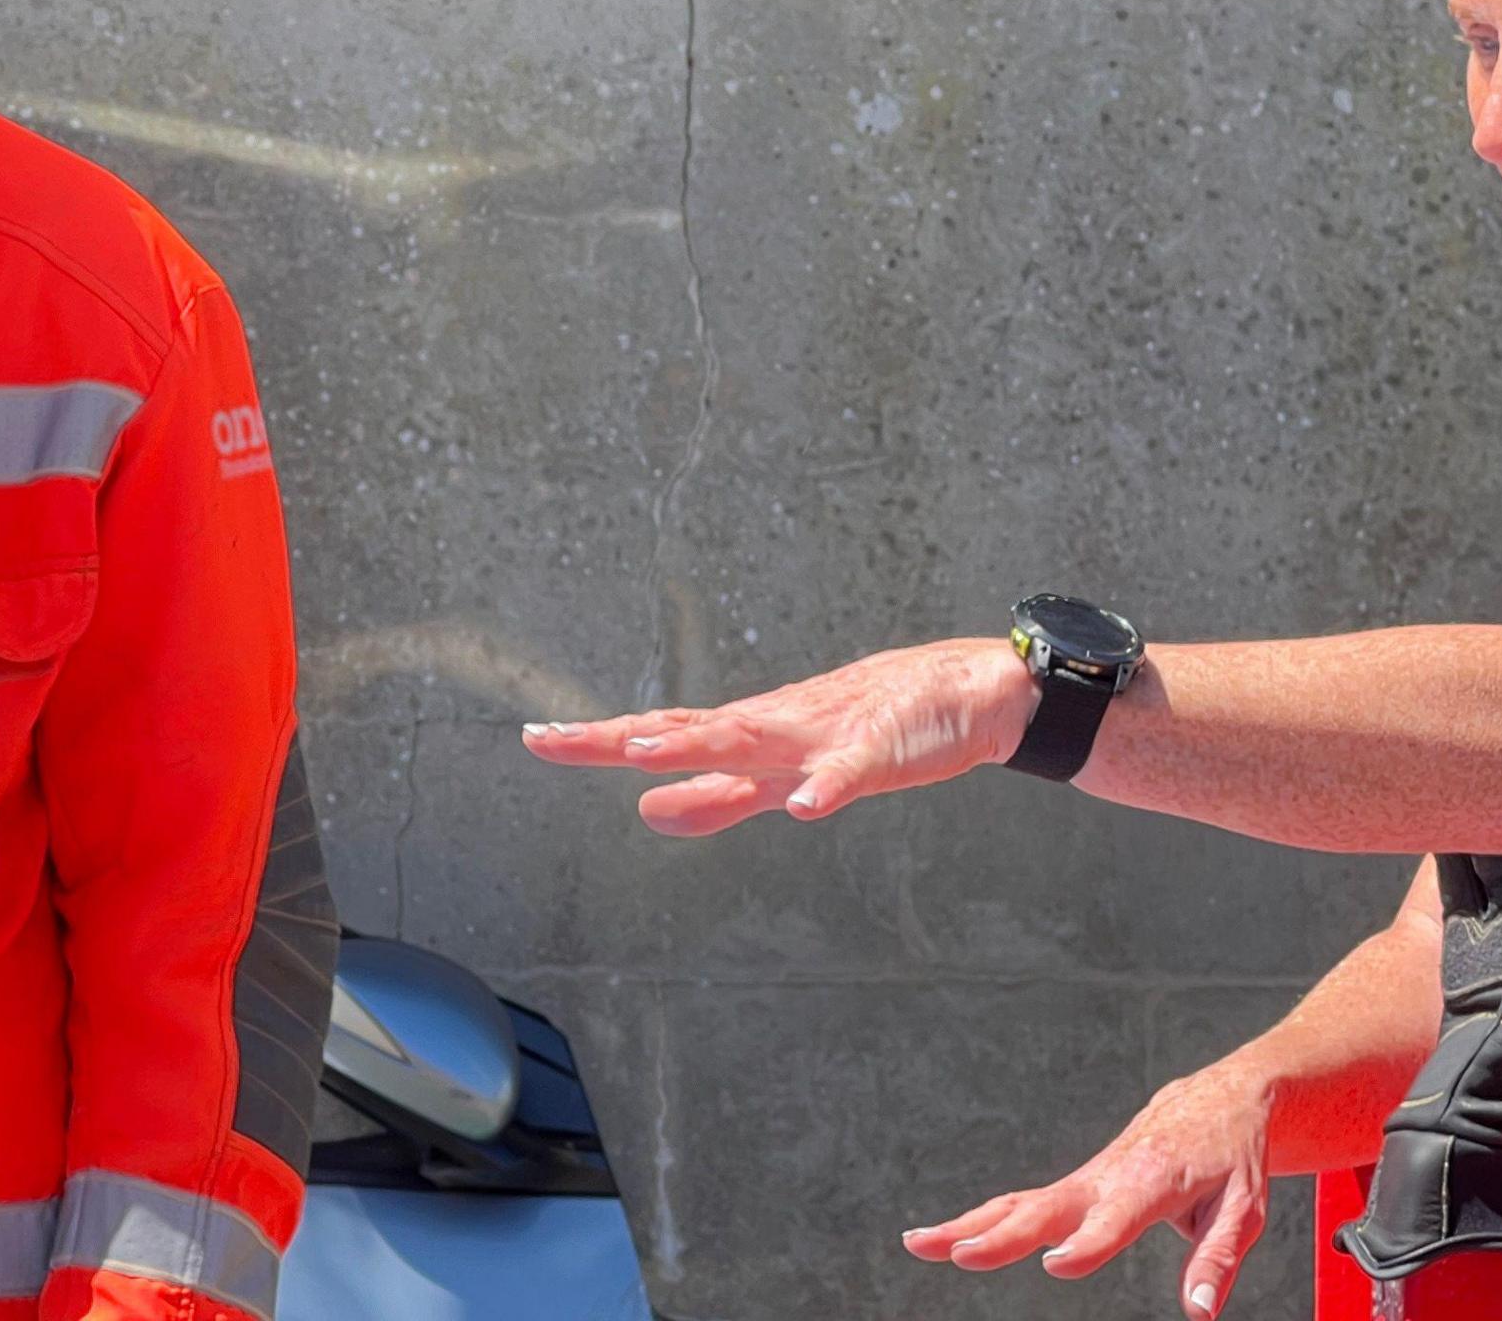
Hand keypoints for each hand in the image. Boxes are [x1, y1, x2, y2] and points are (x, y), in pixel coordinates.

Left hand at [521, 639, 1036, 834]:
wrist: (963, 690)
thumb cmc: (869, 724)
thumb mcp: (781, 770)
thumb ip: (718, 794)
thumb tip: (649, 811)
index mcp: (751, 734)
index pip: (663, 735)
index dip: (600, 740)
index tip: (538, 739)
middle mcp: (775, 726)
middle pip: (689, 730)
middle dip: (624, 738)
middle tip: (556, 741)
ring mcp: (826, 735)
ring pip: (756, 739)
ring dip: (702, 744)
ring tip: (649, 750)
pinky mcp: (881, 750)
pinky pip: (850, 773)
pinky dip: (825, 787)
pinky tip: (803, 807)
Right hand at [900, 1060, 1278, 1319]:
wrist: (1217, 1098)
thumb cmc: (1232, 1157)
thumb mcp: (1244, 1209)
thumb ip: (1217, 1260)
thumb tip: (1198, 1313)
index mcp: (1152, 1182)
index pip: (1115, 1217)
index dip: (1088, 1243)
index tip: (1056, 1264)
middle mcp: (1108, 1177)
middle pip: (1047, 1208)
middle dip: (1002, 1235)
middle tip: (962, 1256)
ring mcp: (1085, 1180)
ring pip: (1017, 1203)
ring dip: (965, 1224)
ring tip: (917, 1243)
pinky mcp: (1074, 1187)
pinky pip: (1019, 1204)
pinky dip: (976, 1220)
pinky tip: (934, 1238)